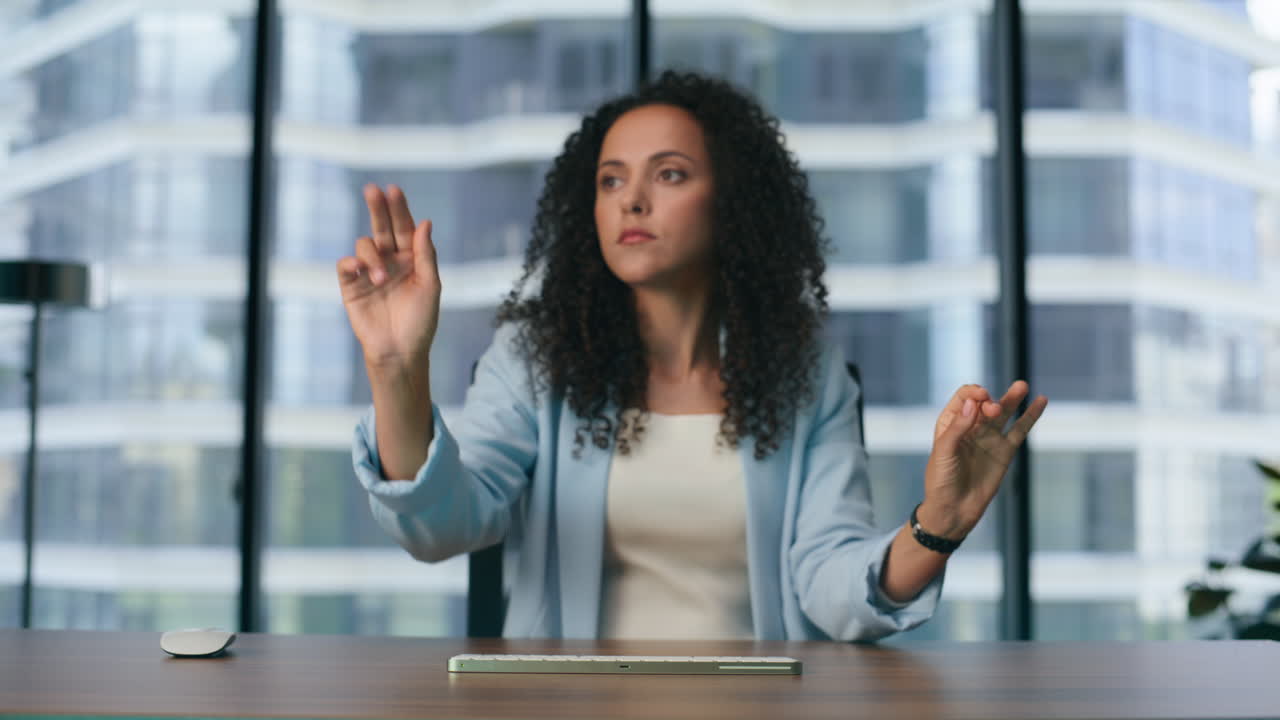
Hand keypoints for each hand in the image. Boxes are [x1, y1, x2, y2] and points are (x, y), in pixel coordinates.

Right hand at [337, 184, 440, 373]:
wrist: (400, 351)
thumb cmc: (420, 321)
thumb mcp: (430, 286)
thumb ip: (425, 255)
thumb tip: (425, 222)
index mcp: (412, 259)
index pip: (405, 228)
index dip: (399, 208)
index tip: (393, 190)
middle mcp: (390, 261)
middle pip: (382, 227)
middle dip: (377, 208)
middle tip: (372, 190)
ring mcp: (370, 272)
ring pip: (365, 245)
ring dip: (372, 255)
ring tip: (380, 277)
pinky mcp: (352, 285)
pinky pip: (346, 265)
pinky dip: (351, 263)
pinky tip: (360, 269)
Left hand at [919, 381, 1047, 538]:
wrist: (954, 509)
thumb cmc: (941, 480)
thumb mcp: (943, 452)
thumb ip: (958, 427)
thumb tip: (974, 404)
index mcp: (950, 423)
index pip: (965, 398)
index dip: (973, 394)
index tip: (981, 399)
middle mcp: (971, 427)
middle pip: (985, 403)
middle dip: (990, 401)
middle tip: (994, 409)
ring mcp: (989, 438)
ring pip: (1005, 413)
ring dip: (1013, 398)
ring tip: (1022, 385)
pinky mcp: (1005, 451)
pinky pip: (1020, 430)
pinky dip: (1030, 416)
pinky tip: (1041, 401)